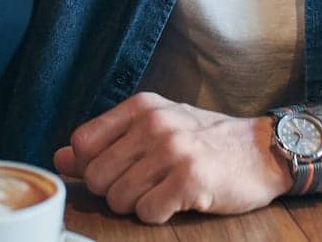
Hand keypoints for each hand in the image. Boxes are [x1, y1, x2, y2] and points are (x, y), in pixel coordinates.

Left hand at [52, 92, 292, 223]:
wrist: (261, 151)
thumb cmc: (205, 141)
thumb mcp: (154, 128)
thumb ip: (105, 142)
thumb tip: (60, 159)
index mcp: (141, 106)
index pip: (82, 144)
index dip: (93, 166)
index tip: (118, 170)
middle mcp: (154, 123)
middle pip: (96, 177)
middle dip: (115, 191)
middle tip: (145, 185)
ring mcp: (173, 150)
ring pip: (118, 198)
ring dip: (137, 205)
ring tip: (163, 191)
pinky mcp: (190, 179)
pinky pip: (147, 213)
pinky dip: (159, 214)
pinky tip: (178, 200)